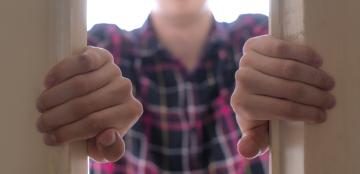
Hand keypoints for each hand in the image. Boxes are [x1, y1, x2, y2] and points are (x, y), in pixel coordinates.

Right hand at [36, 46, 142, 161]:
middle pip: (84, 104)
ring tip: (41, 106)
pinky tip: (48, 82)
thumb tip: (108, 135)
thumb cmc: (98, 125)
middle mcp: (125, 89)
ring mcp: (114, 70)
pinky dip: (61, 71)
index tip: (50, 139)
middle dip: (57, 116)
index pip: (94, 124)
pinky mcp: (102, 55)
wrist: (96, 97)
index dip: (68, 133)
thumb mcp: (104, 145)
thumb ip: (111, 150)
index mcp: (131, 111)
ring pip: (80, 85)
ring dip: (54, 96)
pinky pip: (81, 62)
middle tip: (41, 123)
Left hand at [230, 35, 335, 158]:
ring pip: (289, 68)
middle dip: (316, 95)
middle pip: (289, 88)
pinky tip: (317, 61)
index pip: (283, 109)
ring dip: (314, 76)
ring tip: (328, 83)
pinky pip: (282, 48)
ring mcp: (246, 62)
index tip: (322, 115)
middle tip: (330, 99)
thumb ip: (253, 142)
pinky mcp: (253, 45)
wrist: (251, 84)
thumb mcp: (257, 131)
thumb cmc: (259, 111)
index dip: (307, 113)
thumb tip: (245, 152)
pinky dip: (304, 54)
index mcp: (243, 105)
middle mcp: (242, 82)